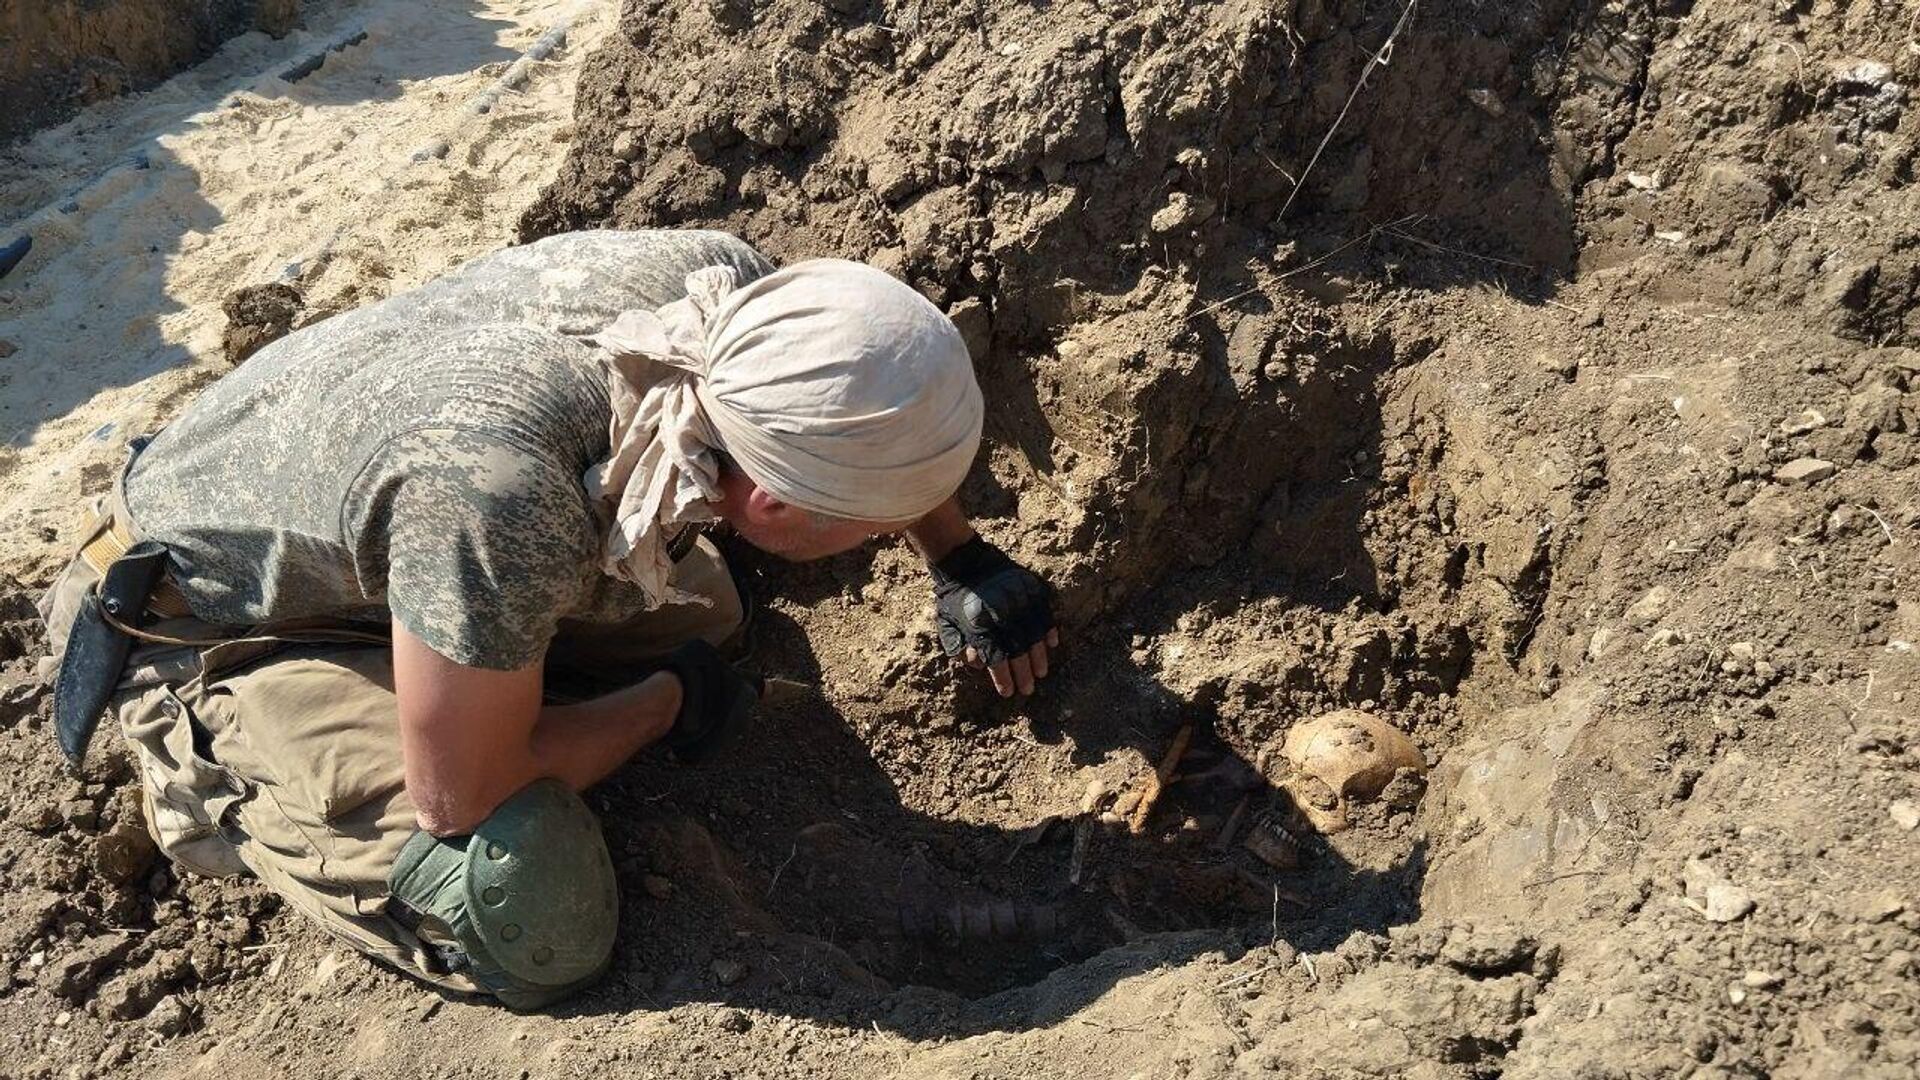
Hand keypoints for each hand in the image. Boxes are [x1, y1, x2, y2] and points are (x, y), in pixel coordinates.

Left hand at [931, 535, 1059, 696]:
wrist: (965, 561)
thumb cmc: (954, 598)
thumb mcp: (947, 624)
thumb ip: (959, 647)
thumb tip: (978, 664)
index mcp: (982, 628)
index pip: (996, 661)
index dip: (1003, 679)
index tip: (1008, 692)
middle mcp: (1003, 618)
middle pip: (1017, 654)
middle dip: (1023, 675)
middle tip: (1028, 689)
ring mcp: (1019, 604)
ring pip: (1034, 637)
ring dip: (1039, 658)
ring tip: (1041, 672)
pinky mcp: (1030, 591)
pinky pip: (1044, 614)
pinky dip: (1049, 631)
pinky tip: (1051, 644)